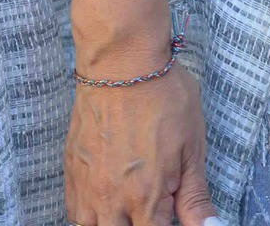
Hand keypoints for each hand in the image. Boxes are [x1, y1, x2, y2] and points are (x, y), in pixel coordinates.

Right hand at [65, 64, 216, 224]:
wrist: (121, 60)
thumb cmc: (163, 98)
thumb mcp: (191, 149)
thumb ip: (196, 200)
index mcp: (146, 199)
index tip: (170, 214)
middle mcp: (111, 198)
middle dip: (137, 224)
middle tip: (150, 209)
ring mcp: (87, 182)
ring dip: (109, 223)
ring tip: (126, 210)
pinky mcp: (72, 164)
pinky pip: (72, 206)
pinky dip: (86, 214)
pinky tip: (102, 203)